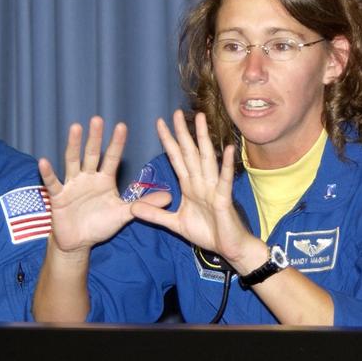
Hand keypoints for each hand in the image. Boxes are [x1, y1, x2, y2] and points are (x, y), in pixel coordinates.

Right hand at [38, 118, 170, 255]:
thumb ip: (143, 204)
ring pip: (73, 161)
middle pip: (92, 154)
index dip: (116, 143)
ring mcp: (72, 185)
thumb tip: (170, 196)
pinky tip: (44, 161)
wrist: (79, 242)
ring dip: (74, 145)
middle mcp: (88, 177)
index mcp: (104, 179)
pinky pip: (53, 183)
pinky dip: (48, 173)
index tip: (122, 126)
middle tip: (97, 119)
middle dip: (95, 137)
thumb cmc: (100, 224)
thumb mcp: (123, 214)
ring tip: (75, 128)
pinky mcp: (58, 197)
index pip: (111, 158)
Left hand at [130, 111, 259, 269]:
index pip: (177, 158)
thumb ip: (156, 214)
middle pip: (190, 153)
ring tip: (200, 119)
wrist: (228, 248)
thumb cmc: (207, 233)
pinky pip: (225, 180)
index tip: (160, 123)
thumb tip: (133, 208)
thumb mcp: (175, 224)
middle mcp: (202, 182)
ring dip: (203, 139)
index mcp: (190, 186)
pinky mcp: (224, 199)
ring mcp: (214, 188)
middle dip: (182, 133)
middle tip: (176, 112)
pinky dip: (227, 165)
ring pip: (206, 159)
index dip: (168, 141)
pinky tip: (228, 150)